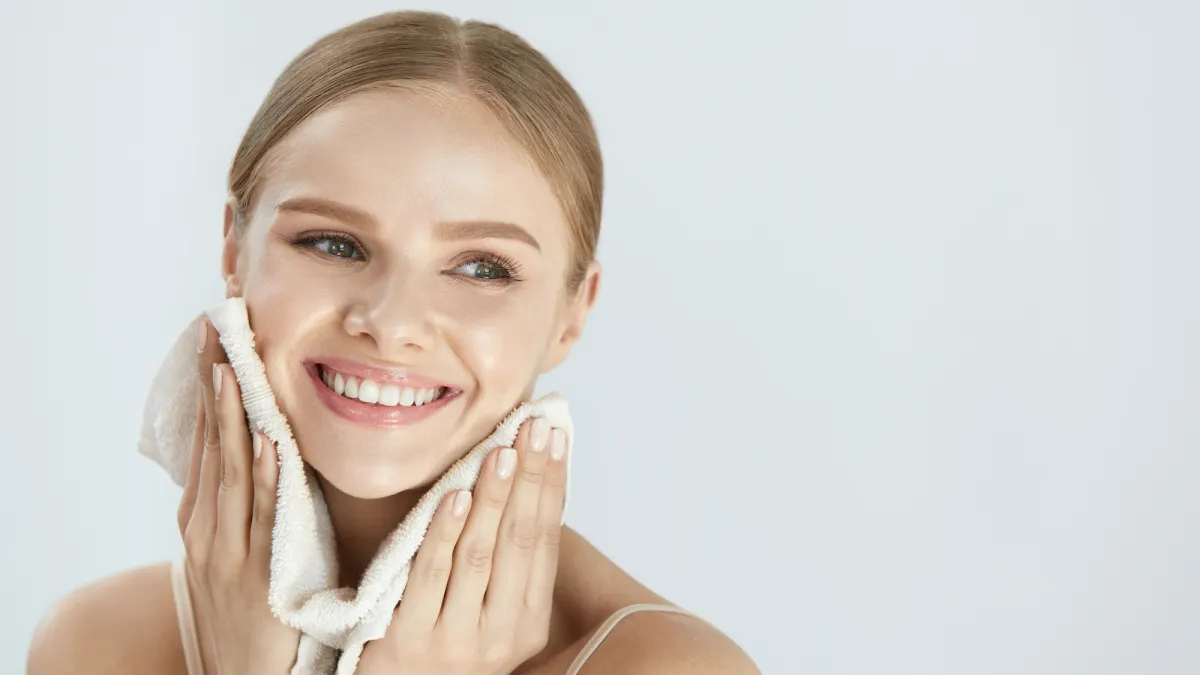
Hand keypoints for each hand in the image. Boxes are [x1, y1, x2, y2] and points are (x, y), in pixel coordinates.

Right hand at [176, 317, 300, 674]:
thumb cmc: (248, 616)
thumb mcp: (235, 555)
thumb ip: (246, 508)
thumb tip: (263, 452)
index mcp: (203, 519)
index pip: (205, 439)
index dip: (210, 387)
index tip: (216, 338)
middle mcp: (206, 529)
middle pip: (209, 443)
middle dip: (213, 383)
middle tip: (217, 326)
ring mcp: (226, 553)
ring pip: (228, 471)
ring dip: (230, 416)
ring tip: (231, 363)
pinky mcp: (254, 577)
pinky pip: (261, 516)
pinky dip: (261, 475)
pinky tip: (265, 438)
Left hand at [357, 417, 569, 674]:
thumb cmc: (444, 643)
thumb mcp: (490, 611)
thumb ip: (508, 561)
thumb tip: (531, 481)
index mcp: (528, 623)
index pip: (546, 541)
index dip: (552, 485)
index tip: (556, 438)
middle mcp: (501, 634)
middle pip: (520, 542)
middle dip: (530, 478)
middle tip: (534, 429)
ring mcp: (456, 639)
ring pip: (480, 555)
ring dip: (493, 498)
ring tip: (501, 452)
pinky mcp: (411, 639)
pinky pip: (432, 574)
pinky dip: (445, 530)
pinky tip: (457, 495)